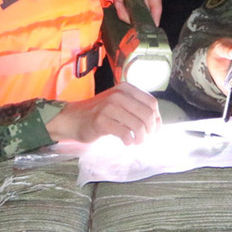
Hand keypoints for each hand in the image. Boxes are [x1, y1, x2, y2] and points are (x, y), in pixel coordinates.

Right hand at [45, 82, 161, 145]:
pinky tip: (127, 142)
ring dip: (141, 138)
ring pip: (138, 125)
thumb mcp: (119, 103)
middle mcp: (119, 94)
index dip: (157, 118)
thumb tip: (158, 122)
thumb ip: (136, 107)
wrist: (73, 118)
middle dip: (150, 129)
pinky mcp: (101, 120)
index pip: (152, 103)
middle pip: (147, 114)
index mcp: (126, 88)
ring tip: (136, 142)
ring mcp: (109, 106)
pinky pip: (125, 133)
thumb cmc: (99, 113)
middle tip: (145, 137)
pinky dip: (129, 141)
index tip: (154, 129)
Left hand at [110, 0, 161, 24]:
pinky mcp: (128, 3)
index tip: (149, 29)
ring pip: (127, 12)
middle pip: (138, 15)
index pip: (156, 9)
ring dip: (118, 2)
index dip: (154, 20)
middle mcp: (146, 1)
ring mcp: (137, 3)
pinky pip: (121, 7)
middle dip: (125, 10)